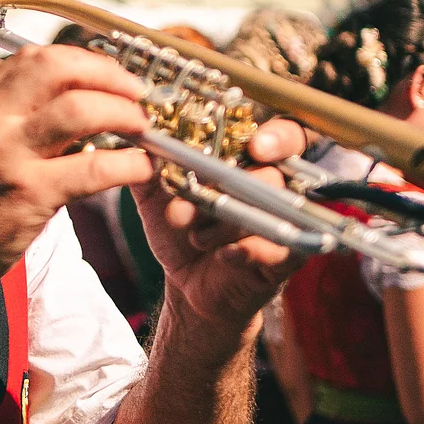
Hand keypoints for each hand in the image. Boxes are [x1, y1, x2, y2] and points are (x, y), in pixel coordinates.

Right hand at [0, 45, 153, 297]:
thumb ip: (12, 119)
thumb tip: (73, 103)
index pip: (34, 57)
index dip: (82, 60)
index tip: (108, 74)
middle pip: (58, 68)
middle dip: (108, 74)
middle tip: (135, 93)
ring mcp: (8, 156)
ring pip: (81, 109)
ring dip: (124, 113)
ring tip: (142, 127)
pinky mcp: (29, 196)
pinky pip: (95, 168)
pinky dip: (129, 163)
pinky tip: (141, 167)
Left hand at [131, 118, 309, 338]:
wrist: (187, 286)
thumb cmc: (178, 235)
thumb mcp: (155, 199)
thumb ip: (146, 168)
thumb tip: (137, 141)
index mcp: (245, 164)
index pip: (280, 136)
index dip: (278, 137)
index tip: (255, 146)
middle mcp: (271, 189)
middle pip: (273, 174)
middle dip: (230, 186)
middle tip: (197, 197)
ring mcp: (283, 223)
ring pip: (272, 209)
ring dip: (228, 222)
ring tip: (196, 237)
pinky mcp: (286, 258)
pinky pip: (284, 249)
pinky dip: (250, 250)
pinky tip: (225, 255)